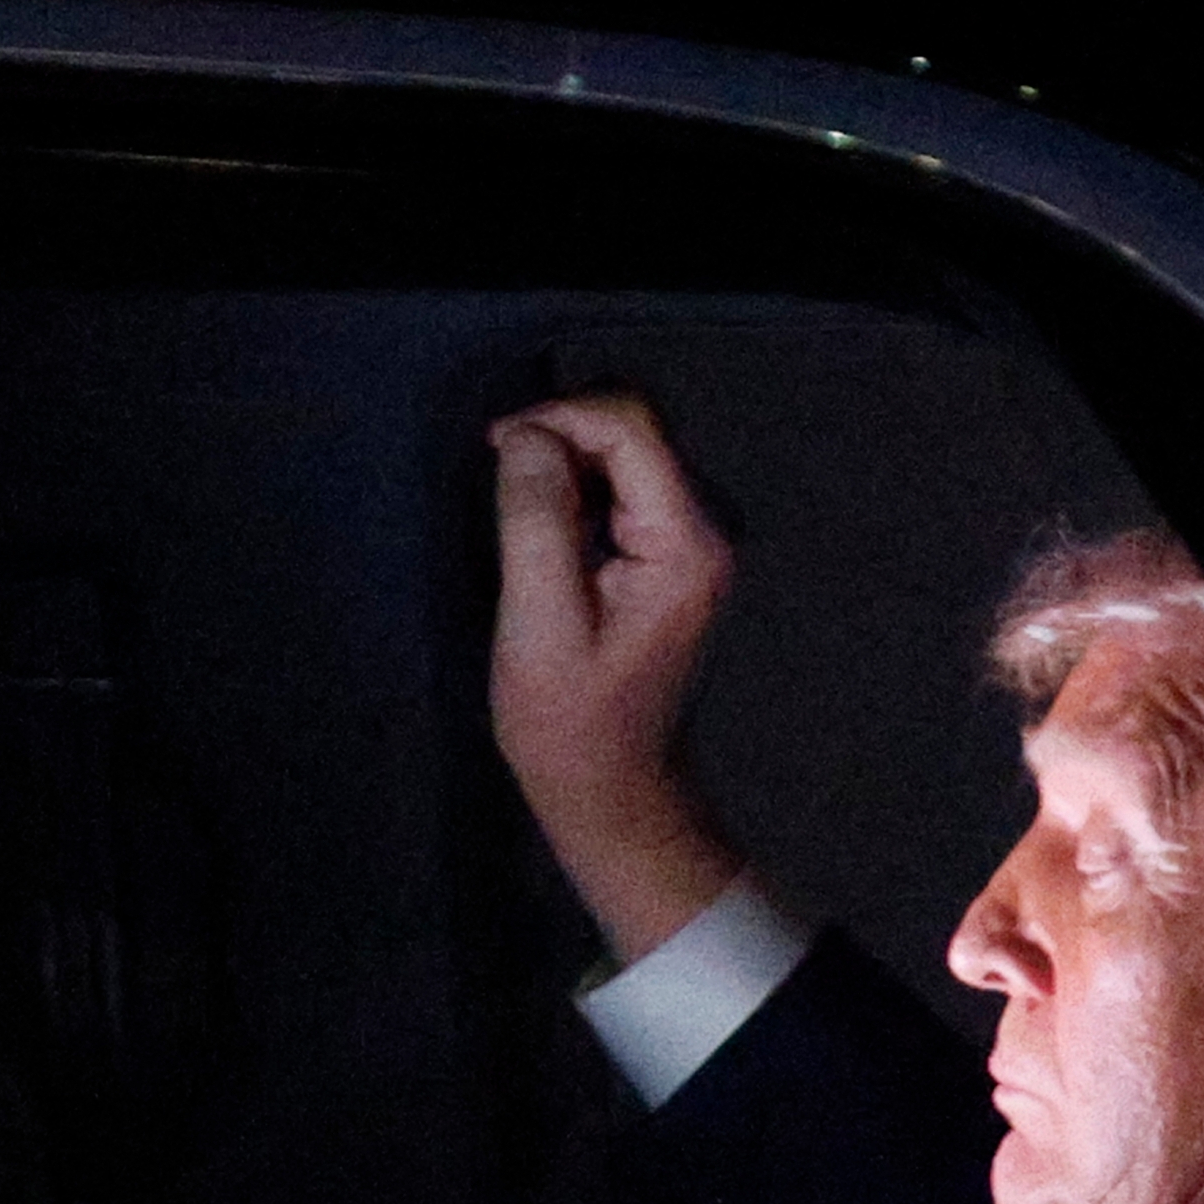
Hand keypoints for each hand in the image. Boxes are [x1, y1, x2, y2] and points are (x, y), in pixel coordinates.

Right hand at [489, 395, 742, 961]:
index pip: (633, 429)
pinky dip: (578, 487)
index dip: (560, 416)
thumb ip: (537, 520)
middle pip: (636, 431)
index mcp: (687, 546)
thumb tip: (528, 436)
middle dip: (563, 433)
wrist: (614, 787)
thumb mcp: (538, 622)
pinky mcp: (671, 555)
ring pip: (628, 453)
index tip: (496, 443)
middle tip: (500, 471)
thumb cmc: (572, 723)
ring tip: (514, 502)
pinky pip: (625, 487)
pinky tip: (542, 524)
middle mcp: (706, 532)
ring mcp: (693, 542)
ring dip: (567, 461)